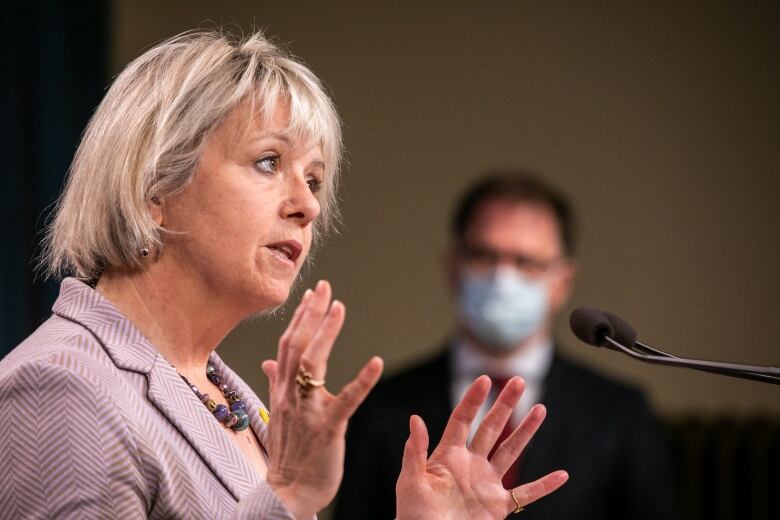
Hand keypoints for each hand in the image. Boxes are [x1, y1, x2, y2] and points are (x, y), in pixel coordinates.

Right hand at [261, 280, 383, 519]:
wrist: (287, 491)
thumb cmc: (289, 452)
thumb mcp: (278, 413)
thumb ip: (276, 383)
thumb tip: (269, 361)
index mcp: (282, 390)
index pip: (288, 344)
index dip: (300, 317)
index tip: (312, 293)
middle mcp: (291, 394)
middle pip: (297, 345)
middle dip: (311, 314)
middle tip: (325, 288)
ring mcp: (308, 410)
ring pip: (311, 363)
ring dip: (325, 333)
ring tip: (338, 308)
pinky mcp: (328, 428)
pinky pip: (346, 400)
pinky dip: (362, 380)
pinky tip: (376, 362)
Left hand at [396, 376, 568, 519]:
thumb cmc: (413, 515)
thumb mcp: (410, 482)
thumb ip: (415, 451)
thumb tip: (415, 419)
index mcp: (448, 456)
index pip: (462, 420)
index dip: (473, 400)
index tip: (484, 380)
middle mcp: (470, 464)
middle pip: (491, 428)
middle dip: (505, 405)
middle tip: (518, 381)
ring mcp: (486, 484)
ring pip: (511, 452)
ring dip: (526, 431)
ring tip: (540, 409)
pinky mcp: (497, 506)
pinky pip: (525, 494)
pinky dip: (544, 486)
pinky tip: (561, 475)